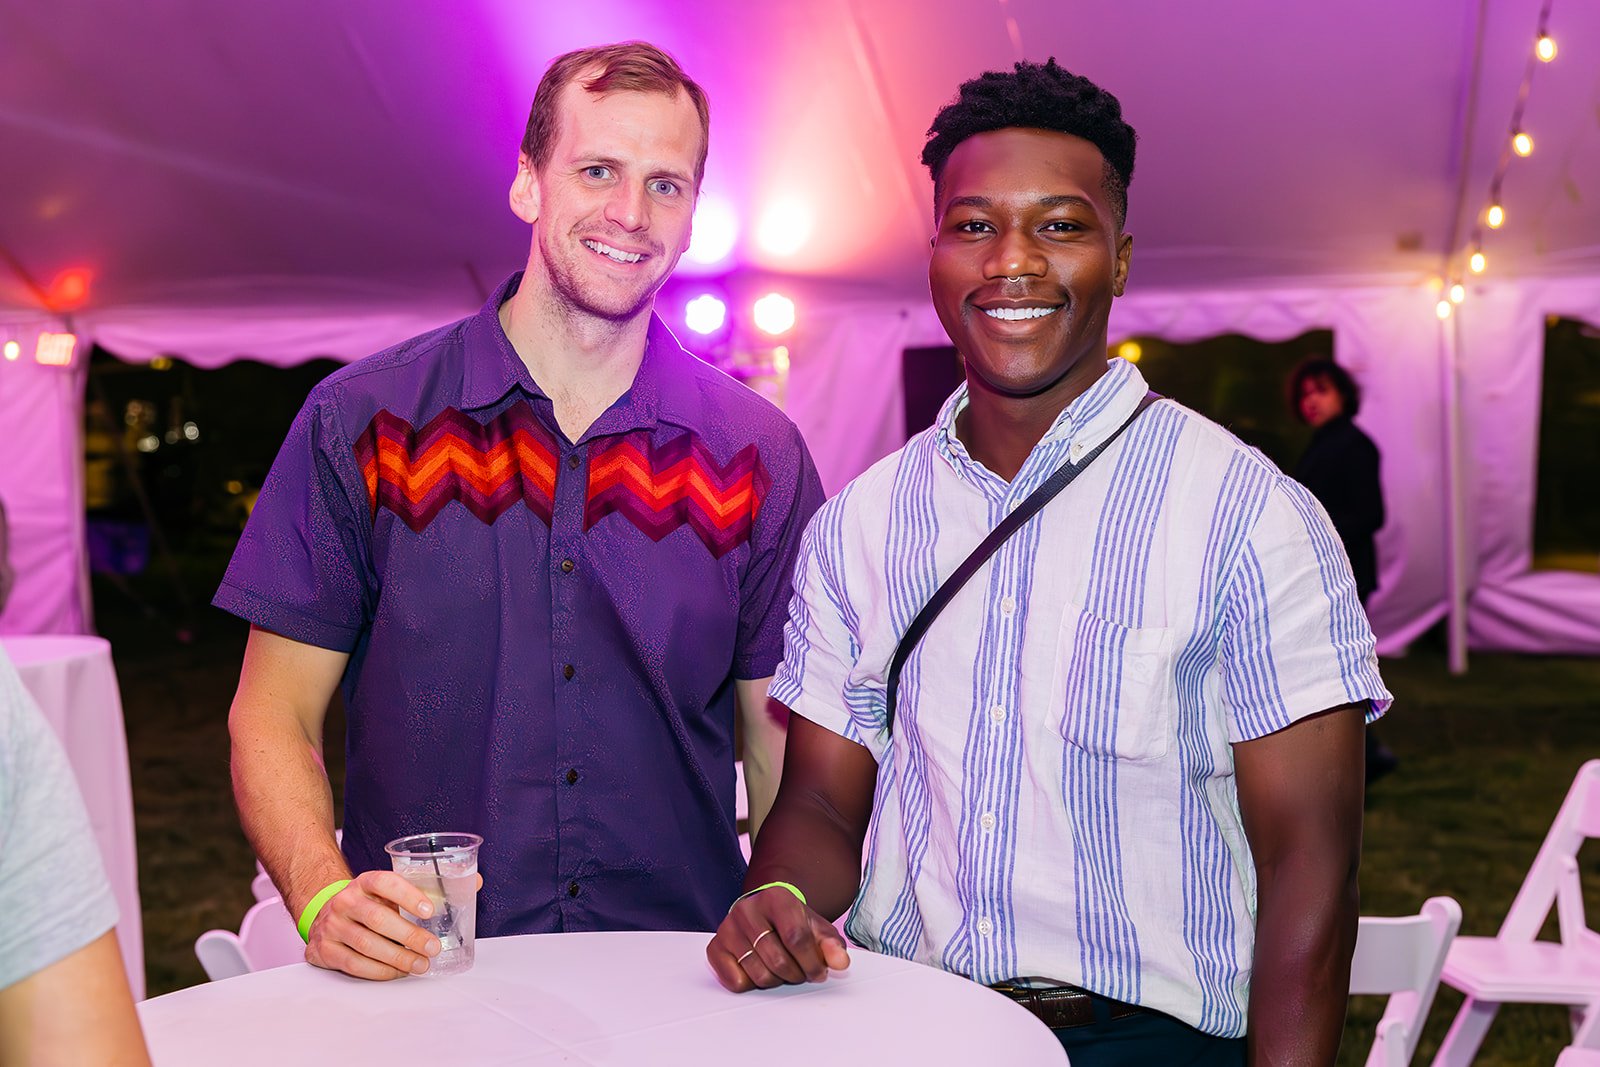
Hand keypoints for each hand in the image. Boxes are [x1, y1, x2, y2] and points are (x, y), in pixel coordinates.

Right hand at [303, 870, 444, 979]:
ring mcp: (331, 925)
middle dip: (409, 935)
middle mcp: (345, 901)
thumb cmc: (365, 905)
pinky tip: (397, 972)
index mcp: (364, 882)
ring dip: (397, 957)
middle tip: (432, 947)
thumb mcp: (384, 893)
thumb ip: (414, 896)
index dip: (409, 896)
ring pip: (366, 944)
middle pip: (377, 918)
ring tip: (420, 964)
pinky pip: (354, 963)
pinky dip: (379, 971)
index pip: (385, 883)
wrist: (325, 916)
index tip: (429, 911)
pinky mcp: (324, 949)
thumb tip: (460, 895)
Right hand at [706, 885, 850, 991]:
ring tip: (783, 970)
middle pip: (777, 959)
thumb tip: (840, 962)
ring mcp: (728, 927)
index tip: (819, 973)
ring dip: (776, 980)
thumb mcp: (816, 928)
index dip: (812, 962)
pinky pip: (735, 980)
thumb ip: (831, 945)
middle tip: (801, 973)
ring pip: (757, 973)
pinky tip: (760, 969)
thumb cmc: (792, 922)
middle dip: (796, 974)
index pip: (796, 938)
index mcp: (776, 898)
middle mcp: (747, 909)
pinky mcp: (715, 946)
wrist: (765, 912)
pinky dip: (751, 984)